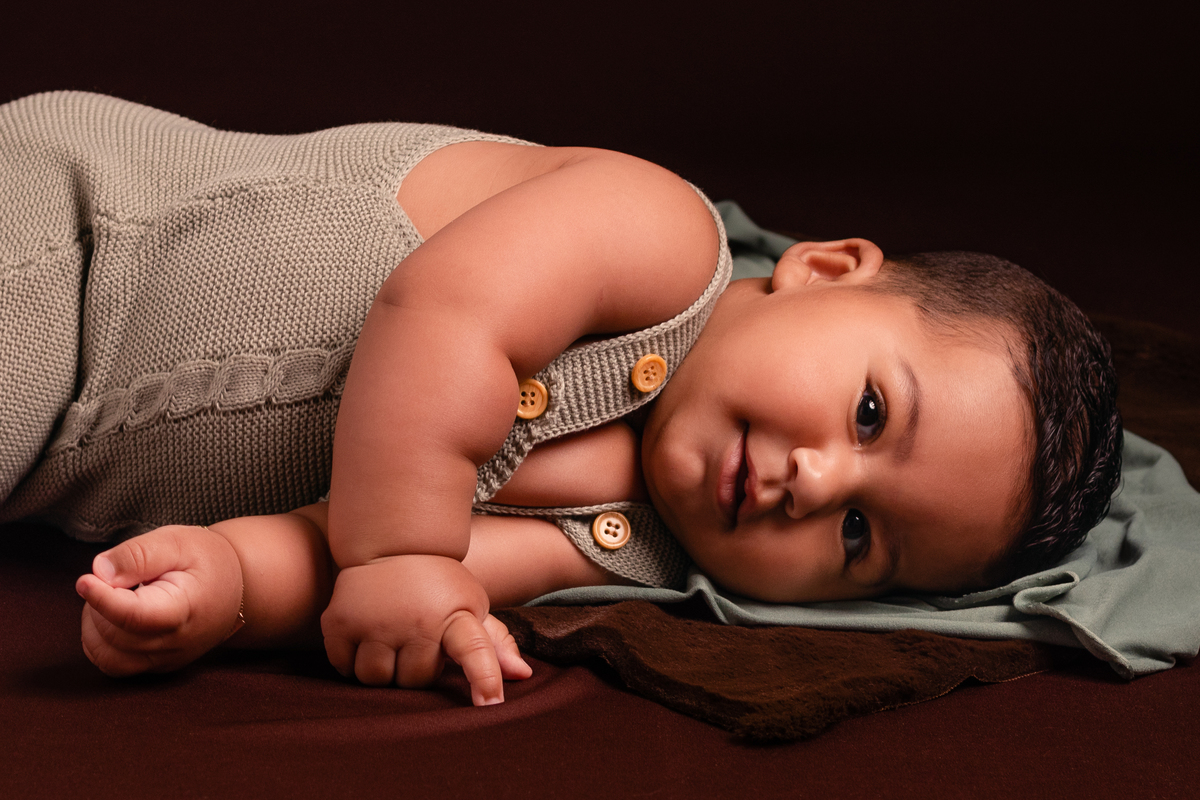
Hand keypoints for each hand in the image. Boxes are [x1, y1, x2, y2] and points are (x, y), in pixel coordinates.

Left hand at [75, 525, 243, 675]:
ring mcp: (166, 659)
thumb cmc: (206, 560)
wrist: (236, 587)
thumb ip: (138, 554)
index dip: (102, 599)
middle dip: (99, 605)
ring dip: (95, 627)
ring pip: (108, 657)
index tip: (86, 579)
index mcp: (184, 609)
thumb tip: (99, 572)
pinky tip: (111, 617)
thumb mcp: (177, 542)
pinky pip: (114, 665)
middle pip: (115, 635)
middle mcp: (175, 643)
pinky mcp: (158, 667)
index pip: (133, 617)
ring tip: (113, 597)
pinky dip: (101, 643)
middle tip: (114, 577)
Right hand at [320, 555, 531, 704]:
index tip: (491, 705)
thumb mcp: (469, 605)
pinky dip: (352, 661)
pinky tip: (365, 637)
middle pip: (415, 679)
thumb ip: (494, 643)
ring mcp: (375, 620)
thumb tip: (523, 675)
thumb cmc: (438, 584)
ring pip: (376, 679)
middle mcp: (415, 618)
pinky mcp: (339, 621)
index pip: (475, 649)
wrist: (393, 542)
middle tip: (417, 641)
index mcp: (454, 615)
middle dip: (416, 668)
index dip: (485, 678)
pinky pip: (344, 668)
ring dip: (383, 669)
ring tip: (391, 642)